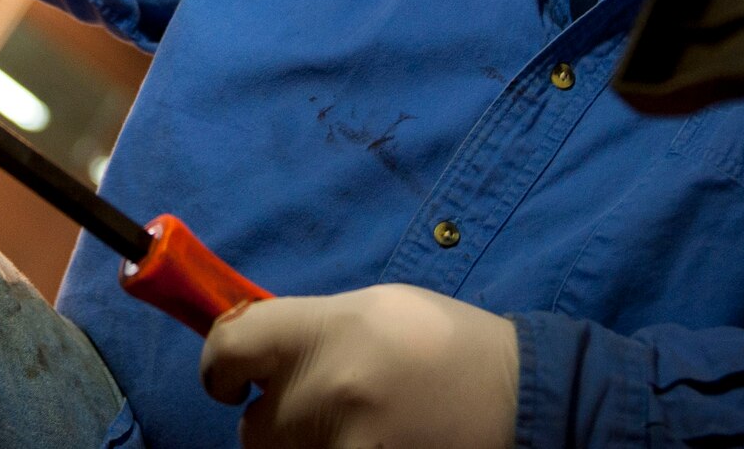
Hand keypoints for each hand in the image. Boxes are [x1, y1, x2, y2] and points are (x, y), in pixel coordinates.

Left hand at [199, 284, 518, 448]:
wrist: (523, 398)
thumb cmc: (445, 345)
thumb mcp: (375, 309)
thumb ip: (312, 329)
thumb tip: (259, 352)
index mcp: (323, 331)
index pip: (227, 350)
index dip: (219, 367)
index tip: (230, 380)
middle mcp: (325, 391)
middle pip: (253, 428)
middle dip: (276, 422)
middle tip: (318, 410)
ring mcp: (344, 444)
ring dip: (306, 446)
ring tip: (359, 427)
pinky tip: (378, 441)